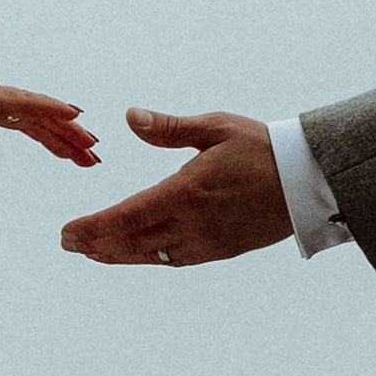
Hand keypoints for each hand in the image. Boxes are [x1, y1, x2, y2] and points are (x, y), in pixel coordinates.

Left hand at [60, 108, 292, 265]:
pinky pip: (175, 259)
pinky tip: (136, 252)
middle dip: (96, 245)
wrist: (308, 183)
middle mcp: (193, 223)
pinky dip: (148, 257)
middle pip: (132, 243)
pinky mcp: (220, 250)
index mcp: (187, 191)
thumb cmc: (262, 149)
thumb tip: (131, 117)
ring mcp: (207, 241)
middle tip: (68, 243)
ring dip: (118, 254)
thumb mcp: (216, 127)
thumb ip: (170, 127)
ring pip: (151, 256)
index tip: (67, 232)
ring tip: (92, 251)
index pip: (127, 216)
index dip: (93, 228)